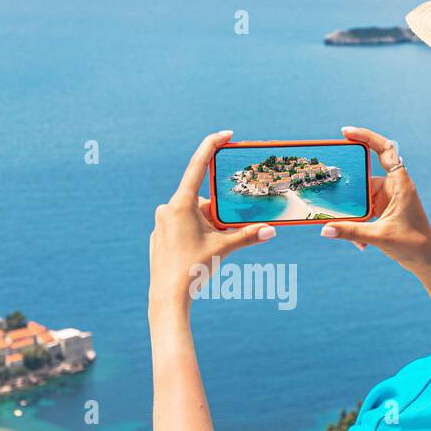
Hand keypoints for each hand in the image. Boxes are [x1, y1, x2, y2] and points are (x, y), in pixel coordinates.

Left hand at [148, 130, 275, 314]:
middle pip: (200, 199)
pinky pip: (181, 226)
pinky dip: (194, 233)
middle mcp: (167, 208)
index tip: (226, 134)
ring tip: (211, 247)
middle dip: (216, 212)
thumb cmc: (193, 269)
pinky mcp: (159, 236)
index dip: (211, 145)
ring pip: (192, 214)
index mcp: (181, 203)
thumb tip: (272, 230)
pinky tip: (197, 252)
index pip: (198, 165)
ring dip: (207, 224)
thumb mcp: (223, 249)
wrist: (167, 296)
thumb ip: (247, 235)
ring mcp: (161, 222)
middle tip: (224, 232)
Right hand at [322, 126, 430, 276]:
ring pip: (362, 197)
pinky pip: (365, 211)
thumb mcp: (379, 237)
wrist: (426, 262)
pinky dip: (359, 224)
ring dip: (355, 215)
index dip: (366, 136)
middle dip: (349, 189)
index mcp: (400, 184)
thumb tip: (325, 229)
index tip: (345, 132)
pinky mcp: (384, 210)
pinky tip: (360, 243)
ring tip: (352, 231)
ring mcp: (389, 199)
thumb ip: (351, 232)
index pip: (384, 150)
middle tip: (331, 188)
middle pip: (365, 176)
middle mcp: (395, 187)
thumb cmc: (413, 245)